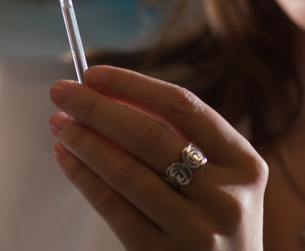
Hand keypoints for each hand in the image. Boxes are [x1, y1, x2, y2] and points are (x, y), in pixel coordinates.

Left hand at [49, 66, 268, 250]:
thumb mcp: (221, 182)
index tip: (95, 74)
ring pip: (125, 171)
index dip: (133, 85)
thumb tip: (110, 97)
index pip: (182, 107)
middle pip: (148, 135)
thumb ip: (181, 142)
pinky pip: (112, 207)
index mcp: (244, 165)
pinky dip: (84, 178)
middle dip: (96, 107)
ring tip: (60, 124)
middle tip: (62, 92)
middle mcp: (224, 197)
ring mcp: (194, 231)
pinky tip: (67, 160)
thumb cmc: (217, 225)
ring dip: (84, 141)